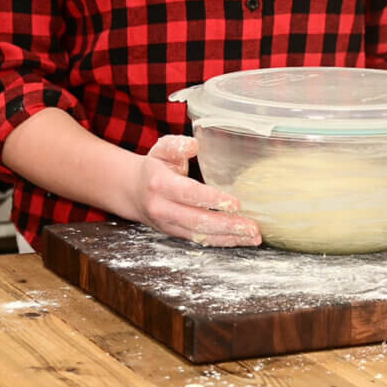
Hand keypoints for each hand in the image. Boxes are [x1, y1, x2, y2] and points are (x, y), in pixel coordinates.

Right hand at [131, 135, 260, 246]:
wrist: (133, 192)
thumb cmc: (155, 168)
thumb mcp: (162, 150)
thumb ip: (177, 145)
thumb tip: (194, 145)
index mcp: (160, 184)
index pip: (188, 193)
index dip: (211, 200)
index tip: (235, 203)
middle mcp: (162, 208)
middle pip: (197, 220)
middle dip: (226, 225)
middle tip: (252, 227)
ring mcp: (168, 224)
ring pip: (200, 235)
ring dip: (228, 238)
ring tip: (253, 237)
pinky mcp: (176, 234)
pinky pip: (200, 241)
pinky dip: (222, 242)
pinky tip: (241, 240)